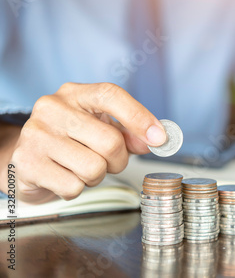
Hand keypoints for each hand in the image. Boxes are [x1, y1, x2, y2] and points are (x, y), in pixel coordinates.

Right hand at [5, 83, 166, 202]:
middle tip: (107, 161)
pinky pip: (73, 186)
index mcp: (75, 94)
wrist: (26, 160)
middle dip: (118, 160)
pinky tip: (64, 177)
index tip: (160, 139)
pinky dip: (76, 188)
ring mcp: (37, 134)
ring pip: (94, 167)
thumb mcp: (101, 128)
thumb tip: (155, 140)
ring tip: (81, 168)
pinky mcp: (27, 163)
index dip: (139, 117)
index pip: (111, 95)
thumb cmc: (70, 141)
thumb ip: (129, 133)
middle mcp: (53, 108)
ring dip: (96, 177)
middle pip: (110, 141)